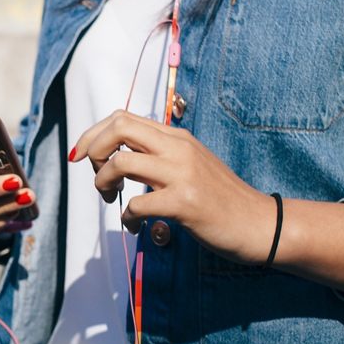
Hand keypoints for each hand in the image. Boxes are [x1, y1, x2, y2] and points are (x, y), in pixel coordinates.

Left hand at [70, 110, 276, 263]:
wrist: (260, 223)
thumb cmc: (220, 199)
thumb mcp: (189, 165)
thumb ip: (158, 156)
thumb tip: (117, 156)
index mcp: (176, 137)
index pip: (122, 118)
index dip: (93, 135)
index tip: (83, 158)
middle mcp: (178, 148)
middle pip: (118, 128)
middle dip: (93, 150)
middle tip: (98, 177)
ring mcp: (182, 174)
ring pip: (121, 162)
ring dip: (103, 183)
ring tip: (112, 200)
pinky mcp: (185, 203)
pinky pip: (137, 204)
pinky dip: (127, 217)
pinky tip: (136, 226)